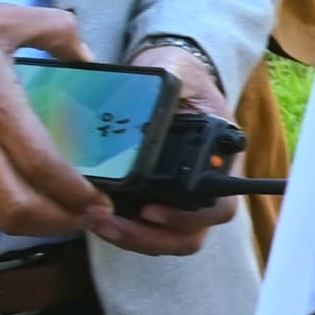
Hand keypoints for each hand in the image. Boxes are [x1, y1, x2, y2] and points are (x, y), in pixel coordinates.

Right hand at [0, 4, 112, 239]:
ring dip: (41, 224)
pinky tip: (40, 197)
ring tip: (72, 213)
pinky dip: (19, 209)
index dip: (74, 190)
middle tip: (92, 216)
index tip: (101, 197)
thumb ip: (53, 28)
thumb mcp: (0, 18)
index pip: (40, 164)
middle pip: (18, 209)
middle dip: (61, 223)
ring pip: (1, 213)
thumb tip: (86, 56)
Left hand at [103, 43, 237, 255]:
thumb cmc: (178, 74)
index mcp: (221, 160)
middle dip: (150, 237)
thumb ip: (173, 85)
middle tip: (111, 223)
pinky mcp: (153, 200)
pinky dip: (122, 231)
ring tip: (97, 222)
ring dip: (133, 239)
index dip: (188, 217)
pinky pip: (146, 231)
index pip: (219, 206)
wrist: (167, 76)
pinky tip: (94, 217)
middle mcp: (206, 186)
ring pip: (168, 240)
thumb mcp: (178, 74)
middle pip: (191, 235)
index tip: (151, 210)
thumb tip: (161, 98)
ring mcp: (179, 198)